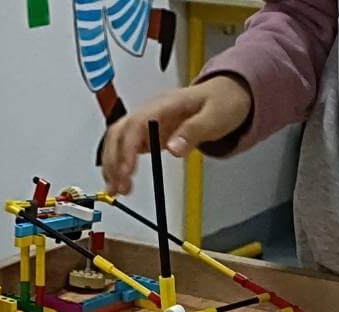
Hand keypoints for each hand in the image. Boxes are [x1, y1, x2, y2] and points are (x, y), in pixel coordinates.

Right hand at [101, 75, 253, 195]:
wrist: (226, 94)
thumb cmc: (221, 102)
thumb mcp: (214, 117)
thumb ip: (193, 132)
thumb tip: (173, 148)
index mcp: (166, 104)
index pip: (136, 124)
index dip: (128, 148)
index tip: (126, 171)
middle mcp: (151, 111)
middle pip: (120, 131)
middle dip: (114, 160)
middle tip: (120, 187)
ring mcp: (148, 122)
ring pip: (118, 139)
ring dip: (112, 164)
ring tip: (116, 190)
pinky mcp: (149, 132)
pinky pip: (126, 146)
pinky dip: (119, 163)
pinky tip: (119, 180)